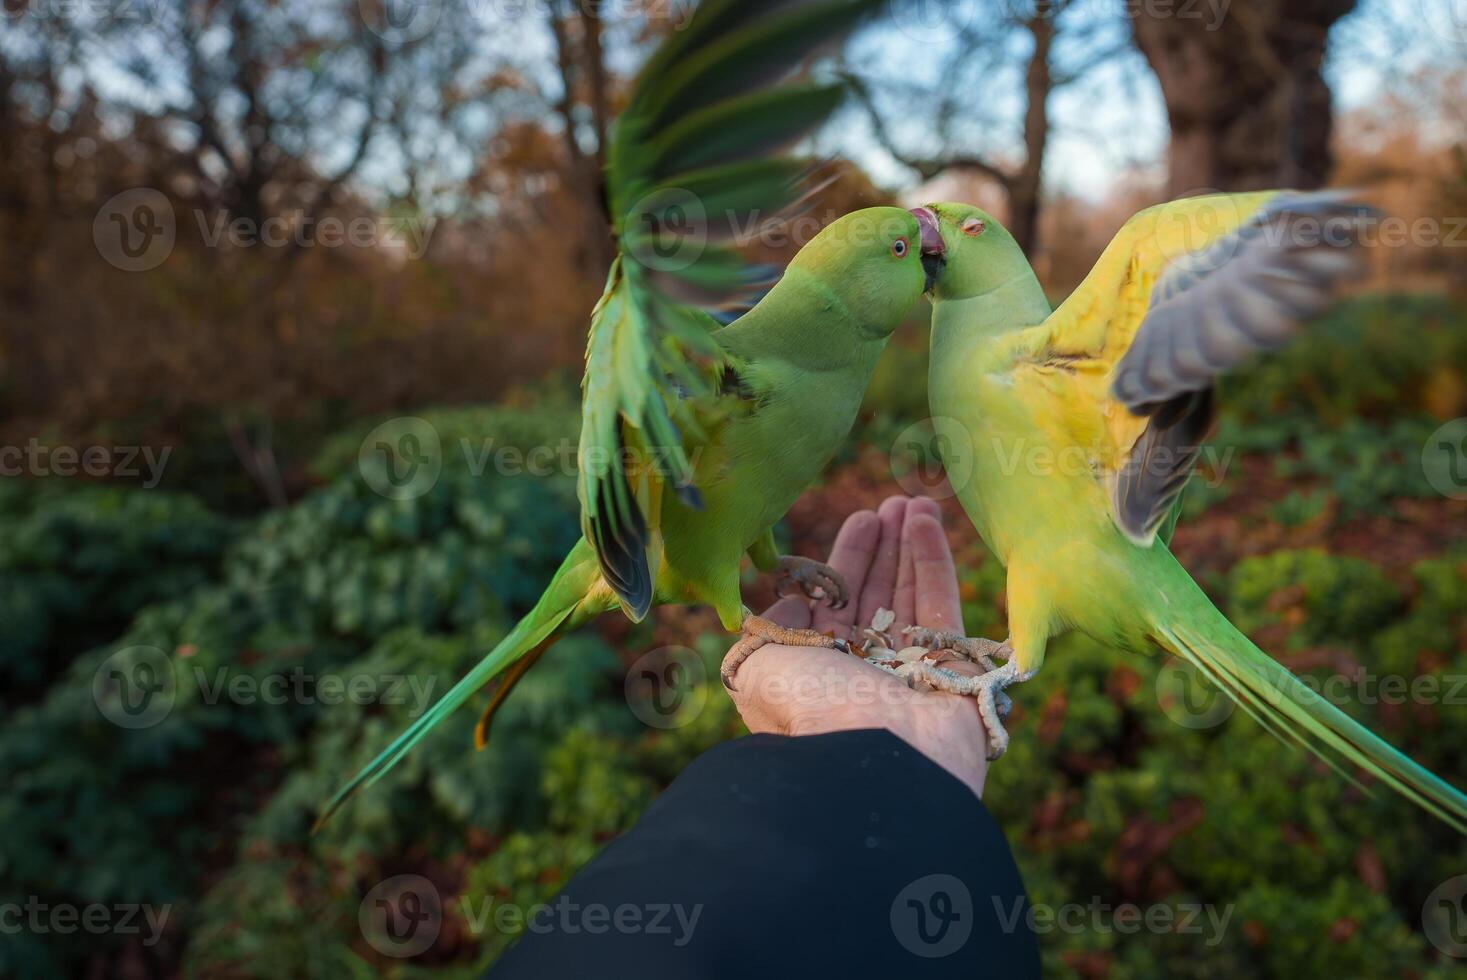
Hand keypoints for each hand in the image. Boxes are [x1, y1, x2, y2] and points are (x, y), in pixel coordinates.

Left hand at [728, 496, 992, 797]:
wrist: (872, 761)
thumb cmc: (809, 710)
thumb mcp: (758, 663)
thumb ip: (768, 625)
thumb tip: (792, 600)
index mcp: (820, 673)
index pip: (836, 605)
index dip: (848, 561)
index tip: (862, 520)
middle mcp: (866, 672)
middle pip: (877, 595)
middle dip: (885, 548)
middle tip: (894, 502)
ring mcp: (911, 671)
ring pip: (911, 595)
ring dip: (912, 546)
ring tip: (915, 501)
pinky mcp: (954, 668)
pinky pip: (942, 604)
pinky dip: (934, 561)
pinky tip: (927, 522)